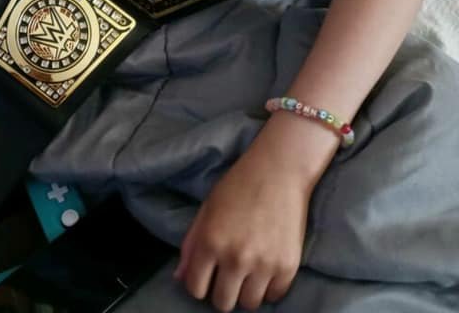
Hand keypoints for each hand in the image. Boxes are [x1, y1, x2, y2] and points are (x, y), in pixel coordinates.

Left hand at [174, 138, 311, 310]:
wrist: (279, 169)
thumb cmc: (239, 184)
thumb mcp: (208, 208)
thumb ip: (191, 244)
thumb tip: (180, 278)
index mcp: (210, 241)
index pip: (195, 288)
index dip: (199, 283)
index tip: (207, 275)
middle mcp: (235, 258)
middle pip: (222, 303)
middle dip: (221, 291)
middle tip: (228, 275)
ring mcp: (263, 264)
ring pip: (248, 304)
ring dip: (245, 291)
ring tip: (248, 272)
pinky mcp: (288, 266)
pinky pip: (274, 296)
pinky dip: (268, 287)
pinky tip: (265, 269)